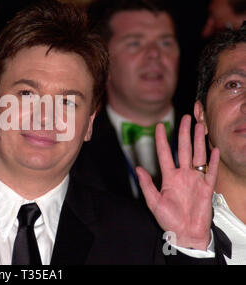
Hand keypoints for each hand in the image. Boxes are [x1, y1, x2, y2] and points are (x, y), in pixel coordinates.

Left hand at [137, 115, 219, 249]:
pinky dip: (213, 161)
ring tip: (200, 126)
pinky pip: (211, 172)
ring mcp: (196, 180)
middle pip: (183, 149)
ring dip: (199, 141)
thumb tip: (138, 169)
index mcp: (169, 177)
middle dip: (184, 133)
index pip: (164, 153)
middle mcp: (183, 175)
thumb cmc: (169, 220)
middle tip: (186, 118)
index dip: (162, 139)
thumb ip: (147, 185)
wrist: (185, 234)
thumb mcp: (154, 202)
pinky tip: (214, 150)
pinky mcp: (207, 188)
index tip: (159, 125)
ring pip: (198, 156)